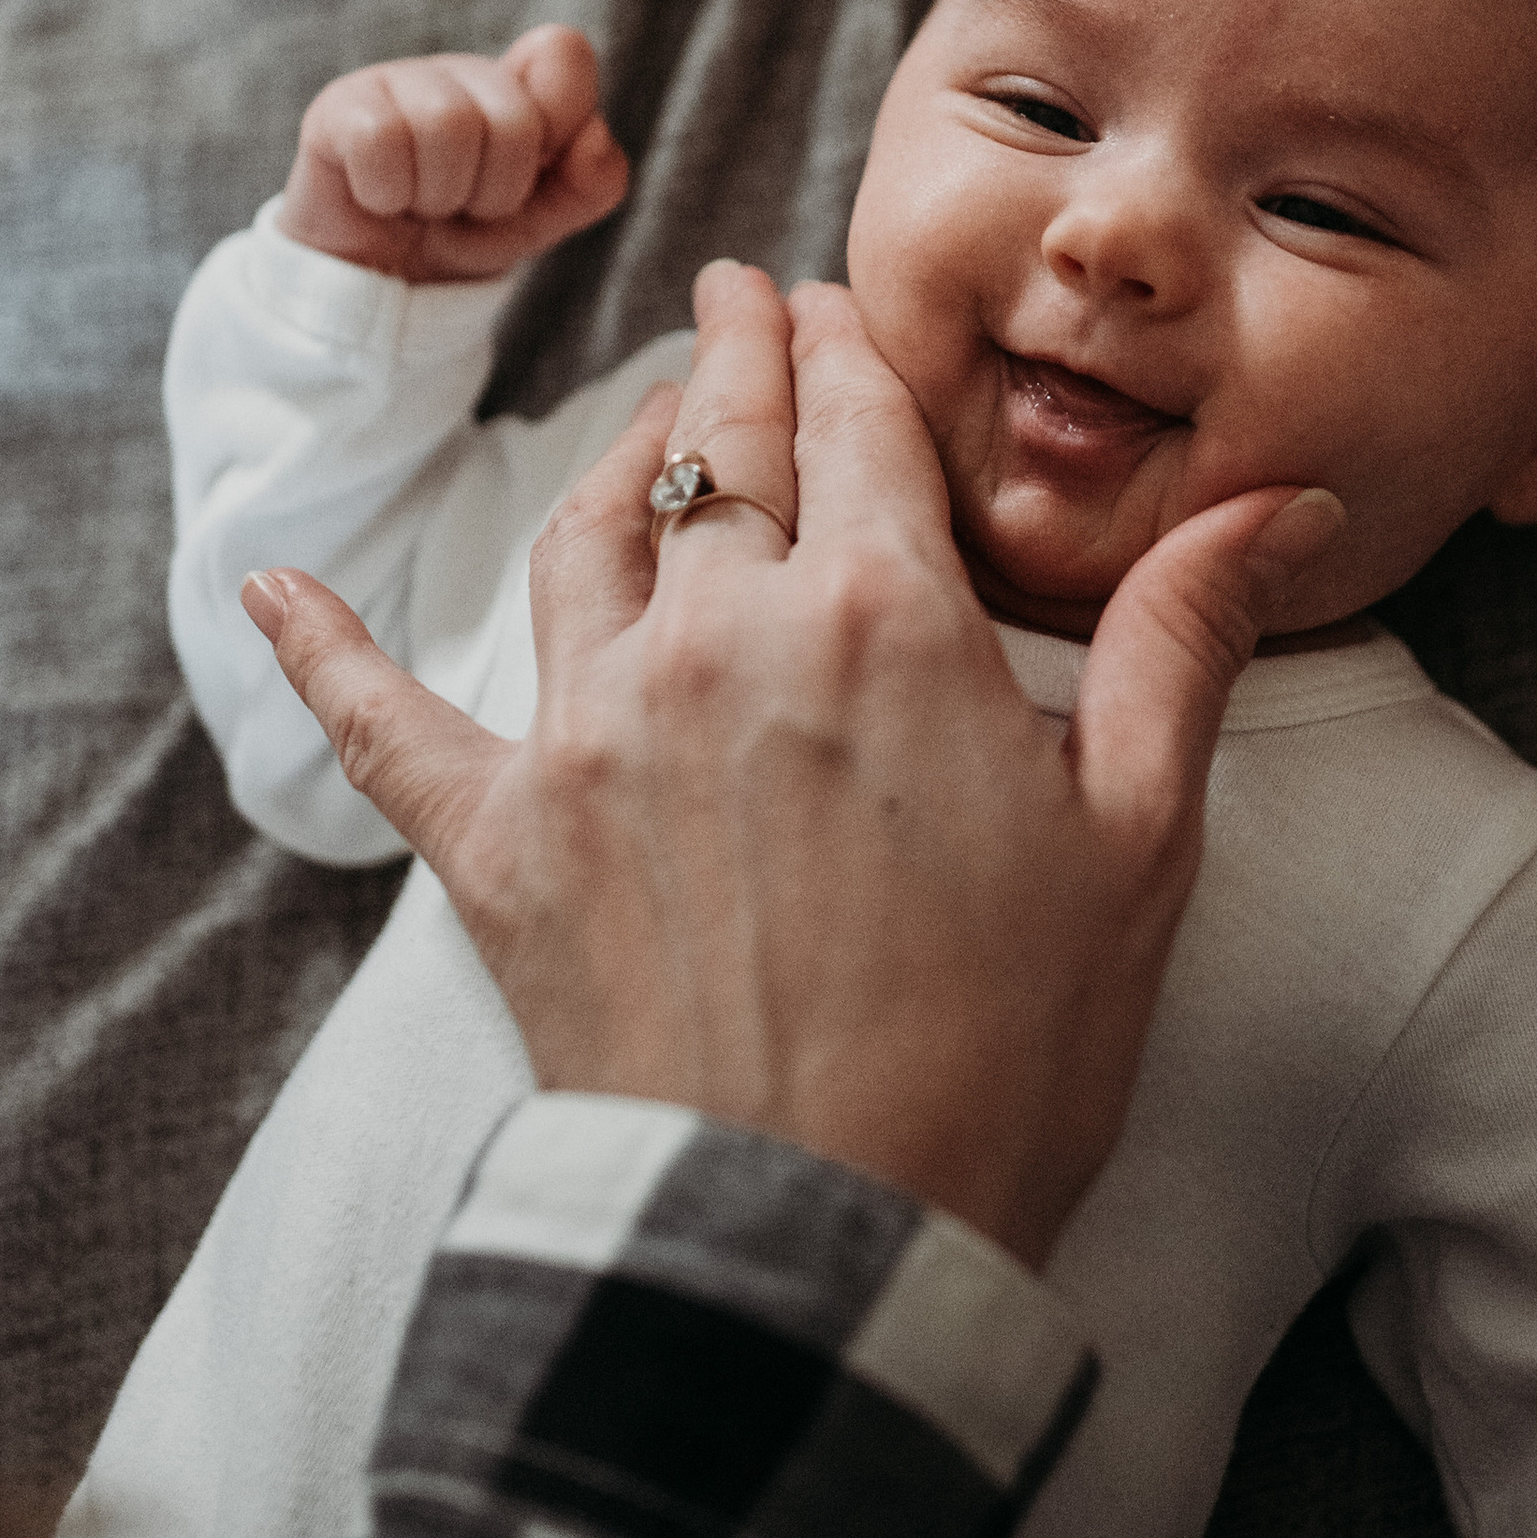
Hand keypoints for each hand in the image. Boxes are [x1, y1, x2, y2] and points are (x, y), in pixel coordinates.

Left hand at [241, 264, 1343, 1263]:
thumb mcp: (1136, 837)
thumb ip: (1183, 640)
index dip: (849, 341)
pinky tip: (265, 586)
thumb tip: (1271, 502)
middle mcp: (722, 637)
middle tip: (738, 299)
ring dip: (615, 457)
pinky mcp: (499, 841)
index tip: (838, 300)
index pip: (857, 416)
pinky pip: (383, 720)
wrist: (823, 1237)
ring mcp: (594, 731)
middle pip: (717, 442)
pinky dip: (320, 646)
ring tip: (641, 421)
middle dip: (735, 351)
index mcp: (884, 617)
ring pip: (584, 537)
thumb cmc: (1008, 1053)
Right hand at [274, 26, 628, 282]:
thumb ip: (594, 182)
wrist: (383, 283)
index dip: (559, 125)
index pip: (564, 53)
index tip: (529, 174)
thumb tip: (593, 134)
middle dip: (496, 190)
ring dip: (439, 195)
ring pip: (446, 123)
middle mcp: (460, 71)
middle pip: (511, 117)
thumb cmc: (464, 235)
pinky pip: (380, 141)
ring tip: (421, 204)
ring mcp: (396, 80)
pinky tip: (378, 197)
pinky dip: (386, 193)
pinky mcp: (338, 106)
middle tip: (465, 206)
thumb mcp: (543, 221)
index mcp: (518, 84)